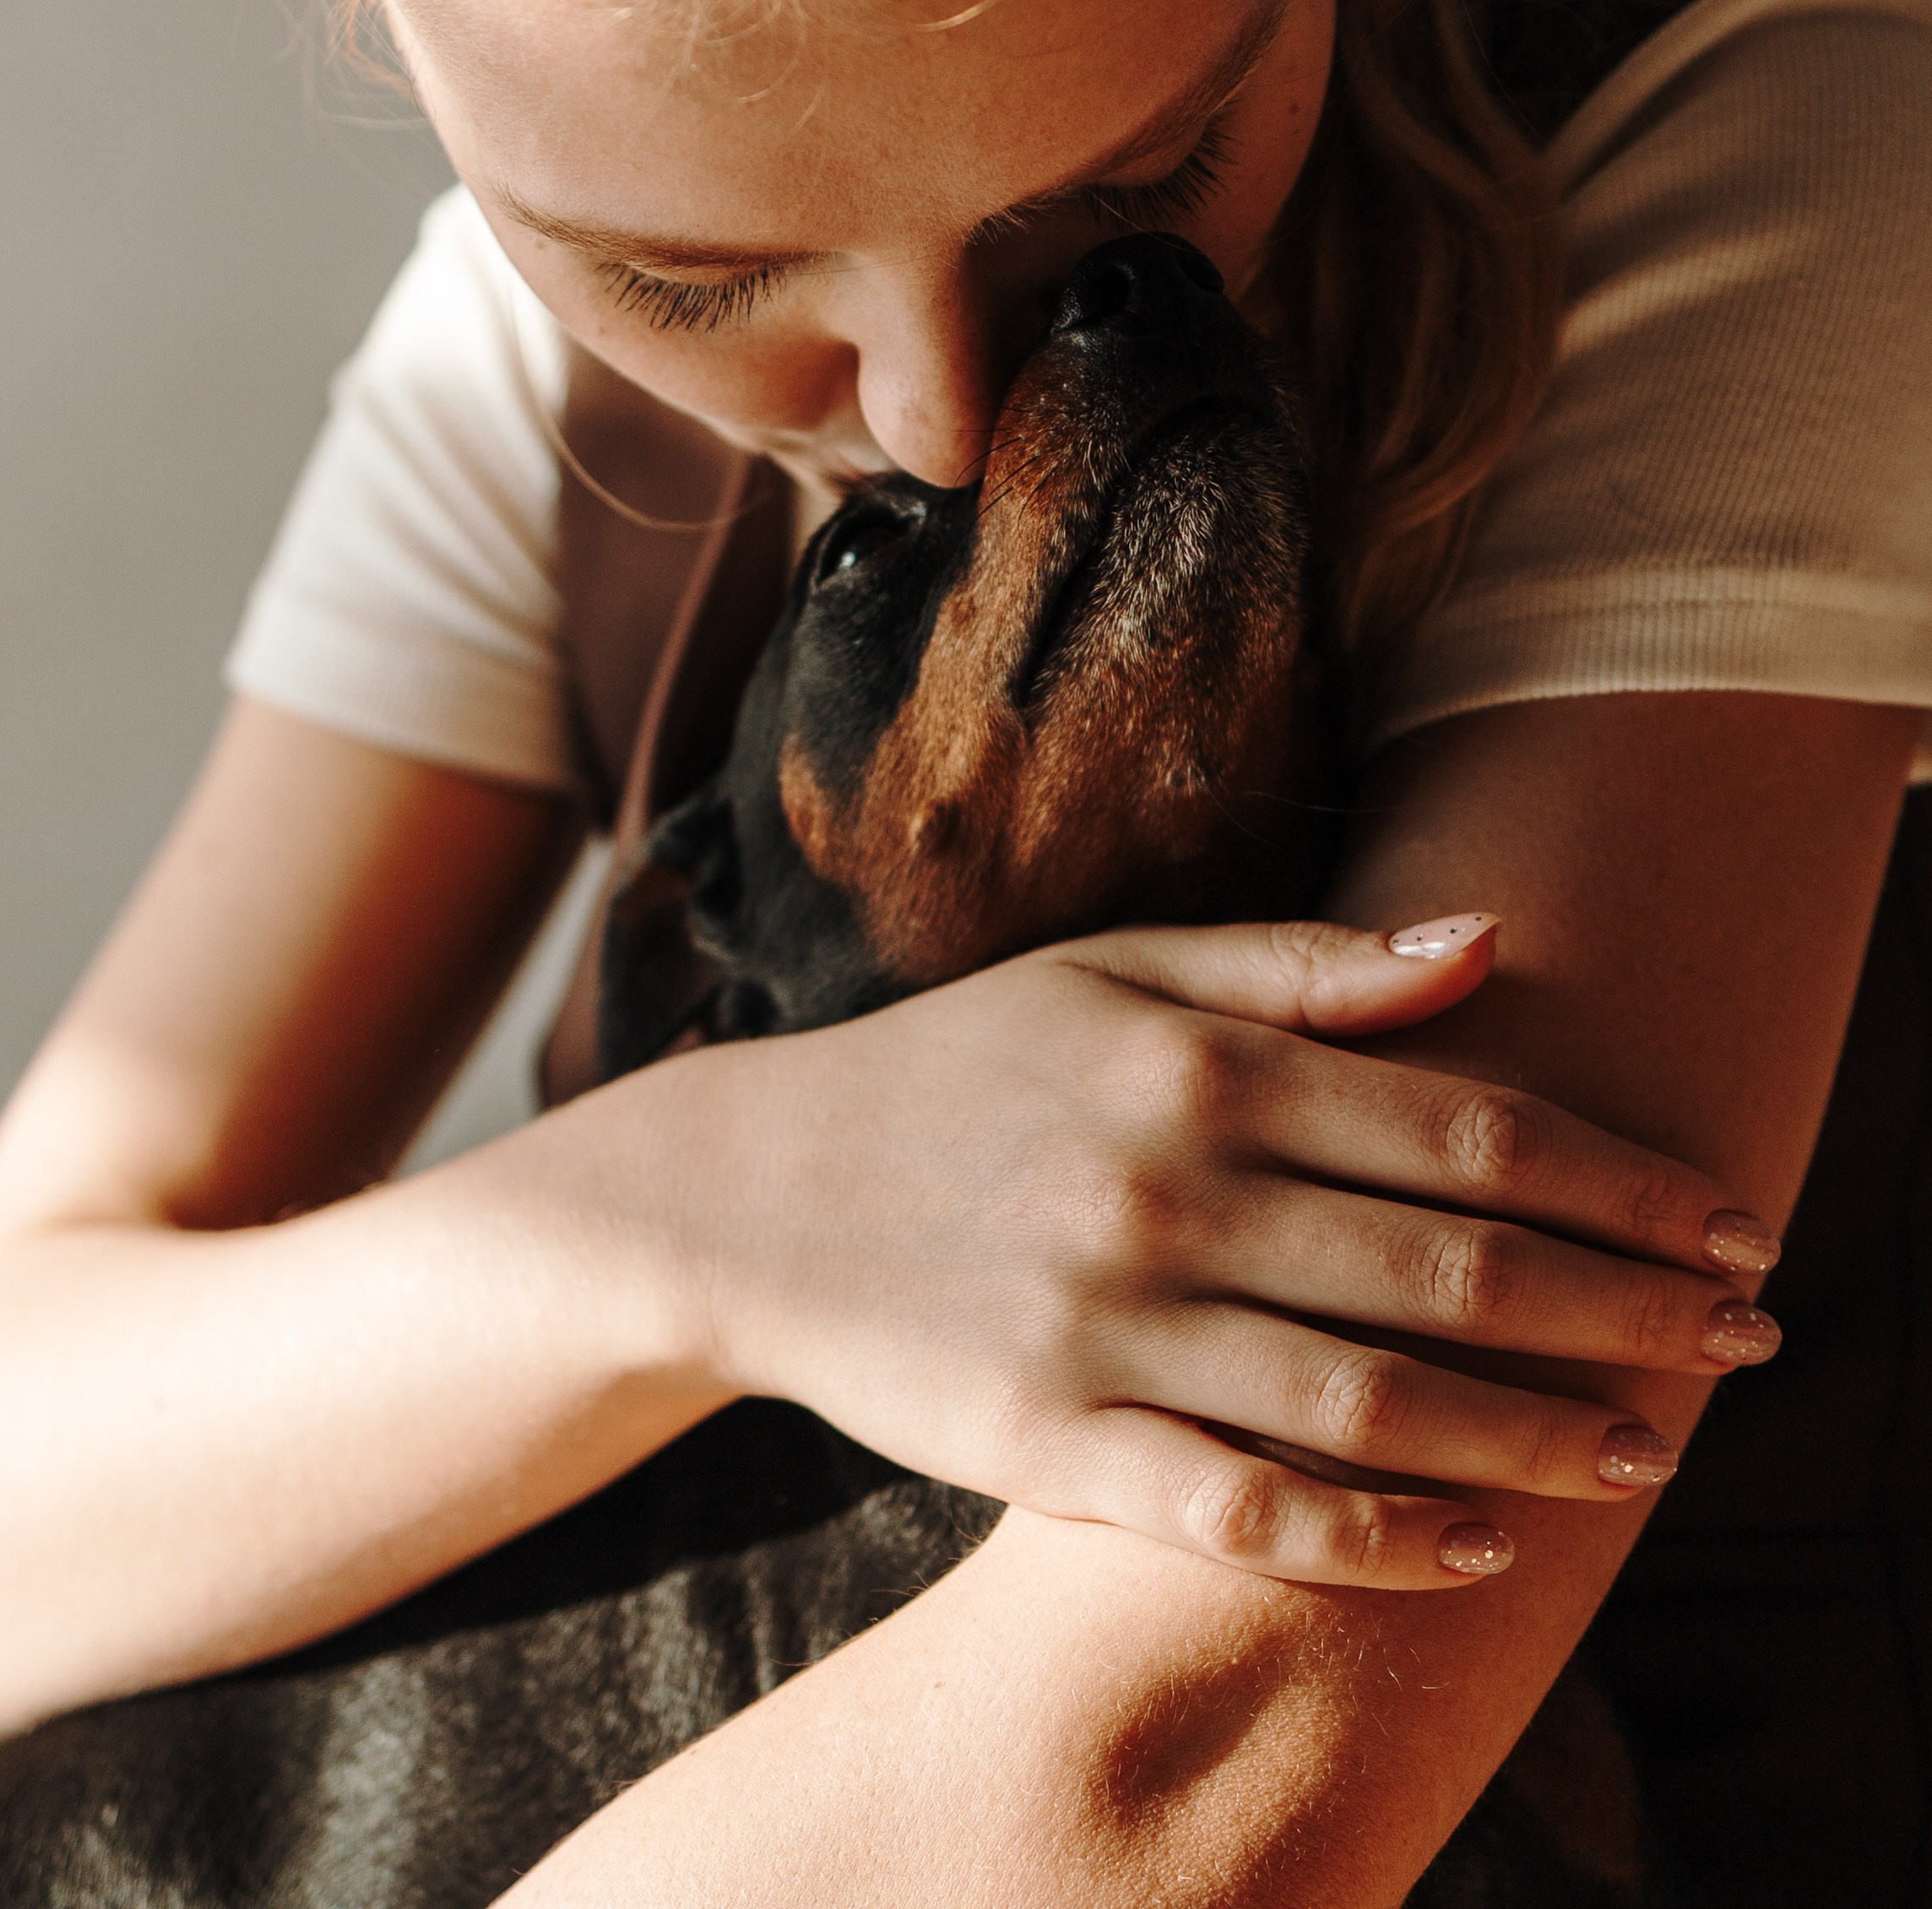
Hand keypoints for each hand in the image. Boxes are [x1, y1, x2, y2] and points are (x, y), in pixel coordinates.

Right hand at [637, 917, 1776, 1592]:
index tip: (1728, 1218)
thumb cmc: (961, 1069)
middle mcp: (1165, 1187)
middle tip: (1747, 1341)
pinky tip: (1475, 1551)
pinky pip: (1239, 1510)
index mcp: (1197, 1062)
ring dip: (1535, 1434)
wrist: (749, 1192)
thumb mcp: (1115, 972)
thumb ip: (1303, 966)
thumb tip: (1494, 944)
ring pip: (1370, 1397)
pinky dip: (1369, 1537)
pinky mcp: (1048, 1445)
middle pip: (1448, 1264)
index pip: (1463, 1125)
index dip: (1618, 1177)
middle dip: (1624, 1307)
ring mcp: (1107, 1323)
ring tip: (1645, 1459)